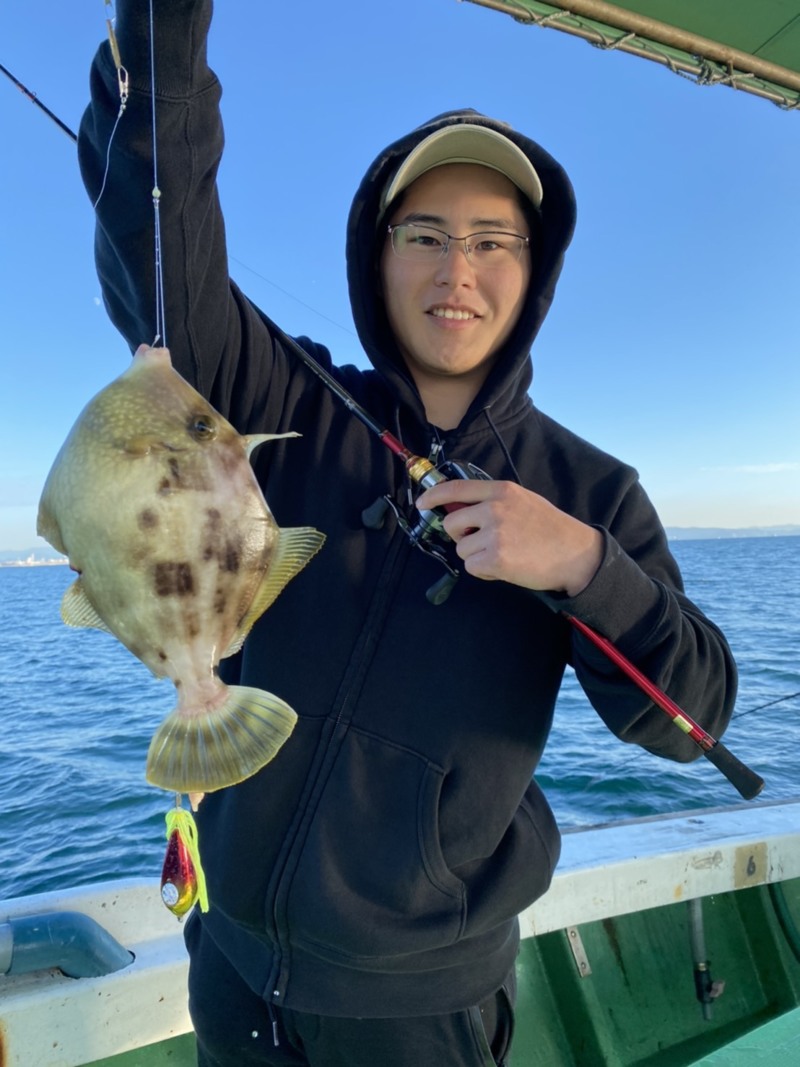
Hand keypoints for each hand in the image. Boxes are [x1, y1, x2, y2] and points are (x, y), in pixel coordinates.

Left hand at [415, 480, 602, 595]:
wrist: (574, 553)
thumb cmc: (549, 529)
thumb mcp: (523, 501)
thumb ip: (493, 501)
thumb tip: (460, 508)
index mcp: (502, 491)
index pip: (457, 488)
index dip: (434, 495)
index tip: (422, 503)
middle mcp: (495, 509)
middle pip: (452, 523)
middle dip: (461, 535)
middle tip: (483, 542)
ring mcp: (495, 534)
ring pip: (462, 548)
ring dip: (476, 555)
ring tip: (503, 554)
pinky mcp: (495, 558)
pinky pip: (471, 567)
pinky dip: (484, 571)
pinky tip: (505, 567)